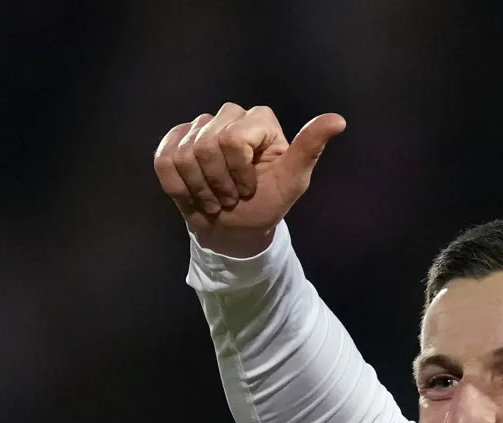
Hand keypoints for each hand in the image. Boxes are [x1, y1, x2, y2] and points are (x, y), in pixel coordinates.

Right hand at [151, 102, 345, 257]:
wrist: (235, 227)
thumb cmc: (266, 203)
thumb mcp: (292, 181)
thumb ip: (309, 149)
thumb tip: (338, 120)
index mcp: (260, 119)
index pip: (232, 139)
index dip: (236, 173)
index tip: (248, 190)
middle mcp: (229, 115)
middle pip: (206, 146)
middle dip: (217, 184)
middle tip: (229, 199)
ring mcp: (199, 127)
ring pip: (184, 155)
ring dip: (198, 188)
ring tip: (214, 199)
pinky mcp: (174, 141)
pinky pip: (164, 161)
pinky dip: (178, 186)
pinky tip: (192, 195)